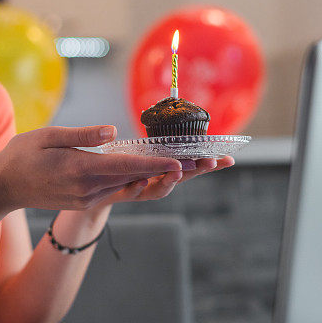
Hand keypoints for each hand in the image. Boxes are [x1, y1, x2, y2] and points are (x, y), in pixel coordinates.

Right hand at [0, 125, 183, 210]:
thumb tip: (113, 132)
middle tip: (203, 163)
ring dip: (163, 177)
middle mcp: (89, 190)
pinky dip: (143, 181)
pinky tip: (161, 172)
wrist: (2, 188)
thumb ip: (81, 135)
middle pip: (138, 180)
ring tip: (193, 167)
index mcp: (80, 171)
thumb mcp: (47, 136)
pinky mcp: (88, 201)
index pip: (126, 167)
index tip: (181, 163)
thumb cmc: (21, 155)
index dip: (156, 165)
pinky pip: (121, 190)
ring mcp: (89, 199)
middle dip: (172, 171)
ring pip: (133, 187)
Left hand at [98, 156, 234, 205]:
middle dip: (196, 171)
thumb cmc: (121, 169)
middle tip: (210, 162)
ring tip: (176, 171)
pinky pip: (130, 192)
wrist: (92, 191)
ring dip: (169, 181)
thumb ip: (160, 146)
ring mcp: (141, 190)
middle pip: (181, 178)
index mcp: (164, 170)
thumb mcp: (141, 153)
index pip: (191, 166)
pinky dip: (137, 187)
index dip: (209, 163)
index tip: (229, 159)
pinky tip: (140, 180)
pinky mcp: (121, 194)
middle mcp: (157, 182)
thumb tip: (180, 128)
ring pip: (159, 189)